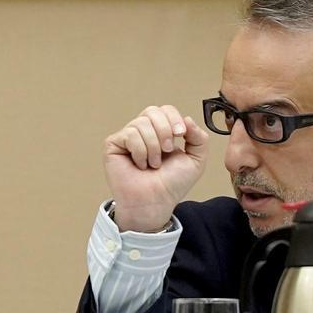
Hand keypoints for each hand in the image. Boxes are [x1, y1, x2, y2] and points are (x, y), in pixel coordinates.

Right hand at [103, 105, 209, 231]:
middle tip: (168, 151)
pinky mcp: (113, 145)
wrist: (155, 202)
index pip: (165, 110)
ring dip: (153, 147)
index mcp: (160, 132)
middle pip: (152, 111)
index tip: (181, 135)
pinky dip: (140, 152)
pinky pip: (130, 135)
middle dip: (165, 131)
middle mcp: (142, 132)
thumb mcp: (196, 160)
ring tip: (153, 164)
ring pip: (141, 124)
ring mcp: (127, 138)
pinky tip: (141, 165)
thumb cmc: (171, 185)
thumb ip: (199, 138)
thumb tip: (187, 119)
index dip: (174, 118)